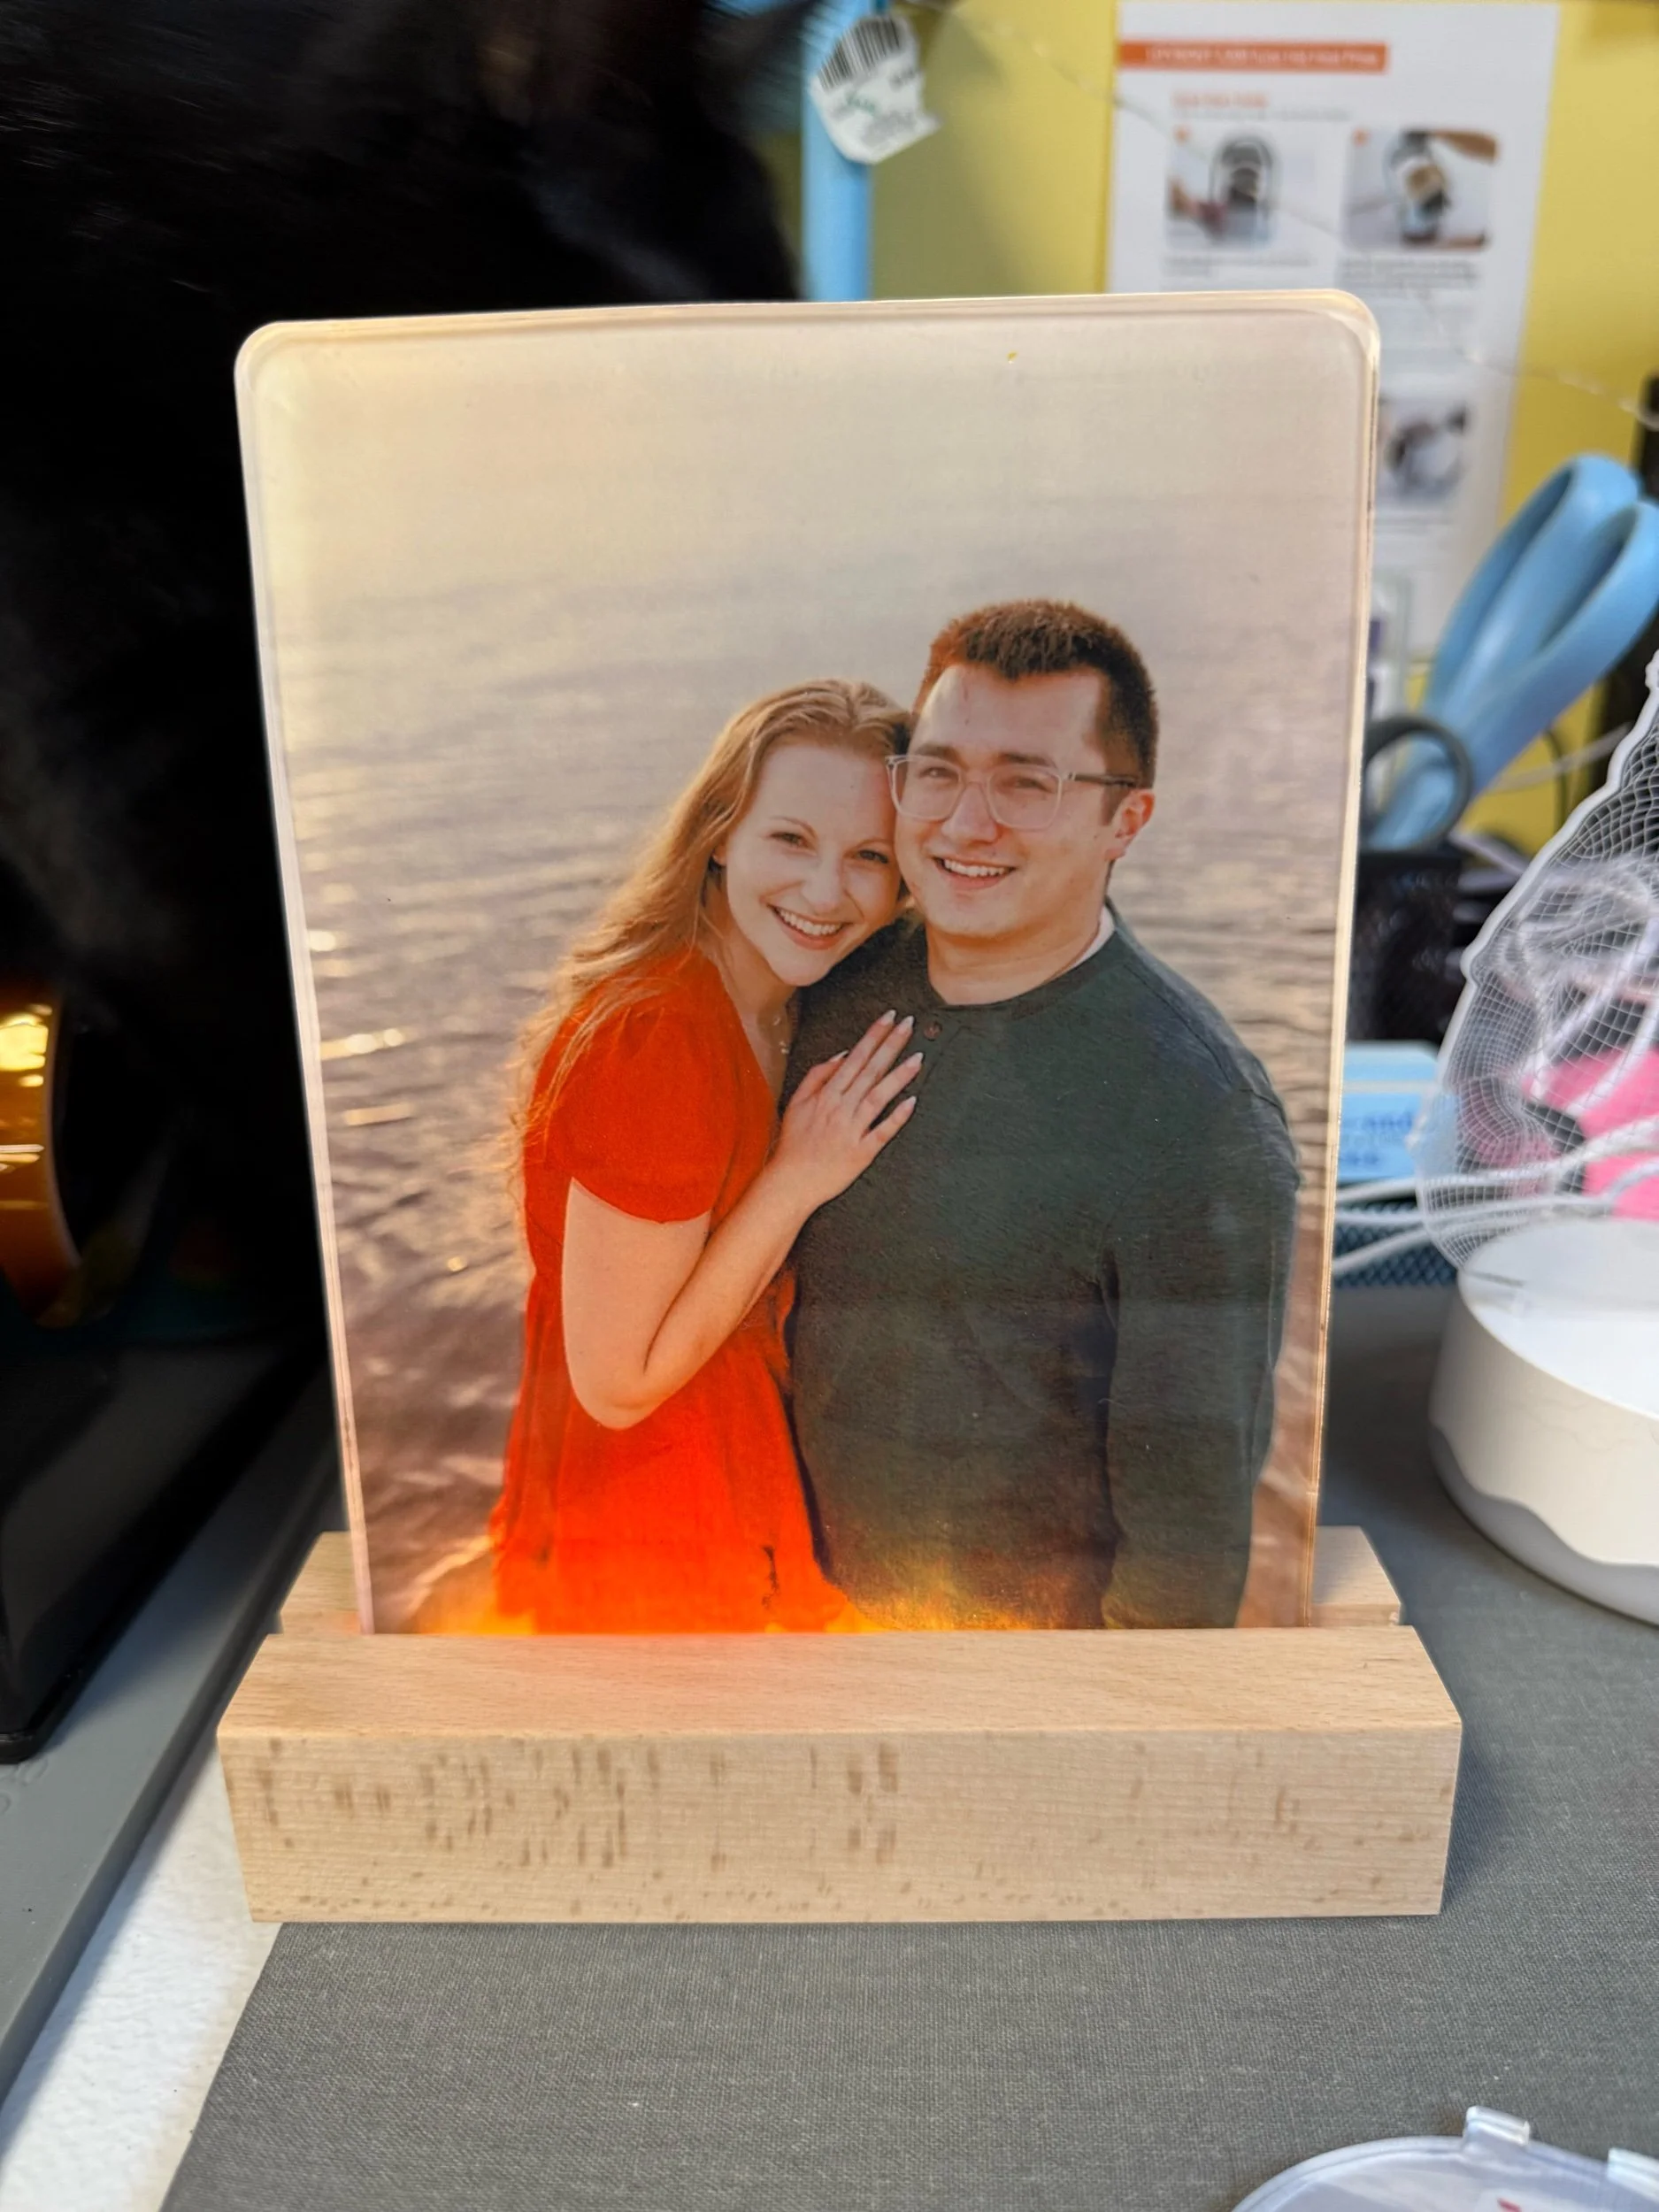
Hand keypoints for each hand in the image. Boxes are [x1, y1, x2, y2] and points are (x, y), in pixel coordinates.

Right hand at [770, 1011, 920, 1213]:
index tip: (889, 1018)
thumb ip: (817, 1076)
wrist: (792, 1181)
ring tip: (918, 1057)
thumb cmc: (794, 1142)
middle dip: (891, 1045)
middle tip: (909, 1024)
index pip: (856, 1058)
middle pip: (870, 1071)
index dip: (874, 1036)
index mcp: (827, 1094)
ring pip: (879, 1096)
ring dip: (899, 1076)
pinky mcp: (862, 1152)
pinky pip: (883, 1131)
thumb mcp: (796, 1103)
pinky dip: (897, 1117)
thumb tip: (842, 1055)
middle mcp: (842, 1108)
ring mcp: (853, 1129)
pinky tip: (912, 1101)